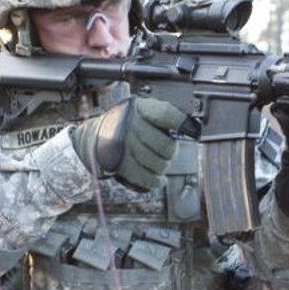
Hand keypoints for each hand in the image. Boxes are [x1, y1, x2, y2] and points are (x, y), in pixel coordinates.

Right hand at [71, 97, 186, 190]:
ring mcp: (126, 146)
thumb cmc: (129, 123)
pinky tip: (158, 178)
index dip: (180, 122)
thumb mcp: (143, 110)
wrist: (97, 136)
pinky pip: (146, 178)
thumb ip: (164, 115)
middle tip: (168, 151)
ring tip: (160, 162)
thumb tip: (189, 127)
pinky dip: (156, 181)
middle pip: (166, 145)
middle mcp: (132, 126)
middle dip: (170, 152)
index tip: (191, 129)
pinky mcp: (122, 165)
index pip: (165, 113)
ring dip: (163, 166)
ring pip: (158, 164)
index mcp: (141, 108)